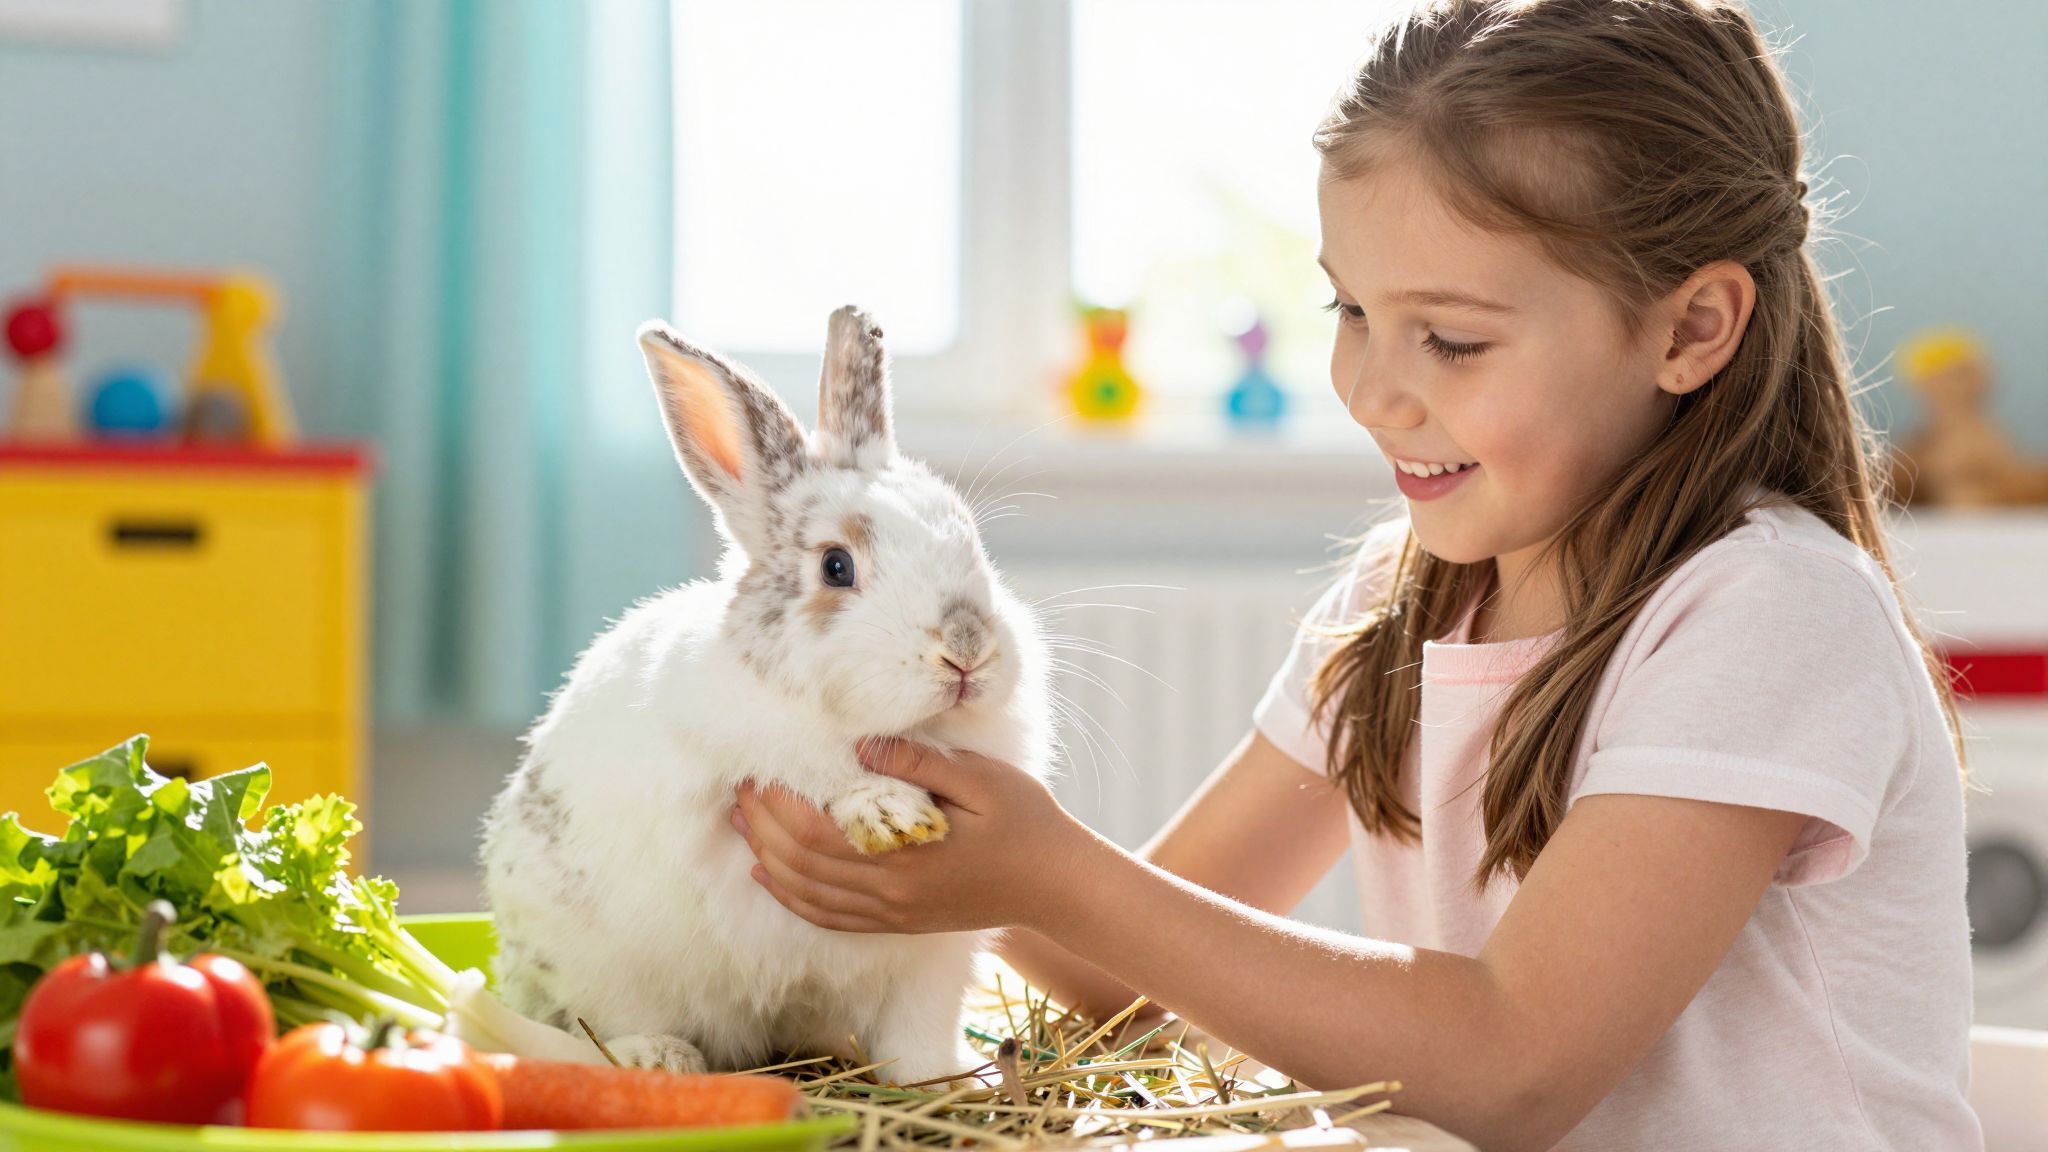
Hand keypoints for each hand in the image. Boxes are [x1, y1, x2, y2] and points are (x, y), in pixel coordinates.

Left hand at [732, 740, 1090, 934]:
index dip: (779, 807)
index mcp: (907, 857)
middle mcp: (891, 893)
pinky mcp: (899, 922)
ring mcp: (893, 913)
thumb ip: (920, 763)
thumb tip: (861, 745)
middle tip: (739, 789)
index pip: (819, 836)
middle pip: (803, 866)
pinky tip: (771, 876)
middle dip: (762, 828)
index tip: (758, 772)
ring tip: (741, 823)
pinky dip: (793, 898)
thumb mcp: (981, 778)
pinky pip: (831, 918)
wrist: (1056, 884)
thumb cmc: (1025, 822)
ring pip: (809, 897)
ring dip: (768, 860)